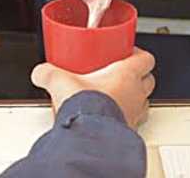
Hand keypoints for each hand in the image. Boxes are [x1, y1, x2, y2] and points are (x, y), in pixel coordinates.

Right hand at [31, 48, 155, 128]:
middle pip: (148, 80)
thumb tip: (41, 72)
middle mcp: (136, 94)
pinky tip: (109, 118)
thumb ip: (48, 73)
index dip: (138, 54)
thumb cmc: (87, 107)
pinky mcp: (128, 131)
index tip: (127, 53)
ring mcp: (134, 114)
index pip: (145, 58)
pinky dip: (124, 118)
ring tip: (116, 97)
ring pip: (143, 102)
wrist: (89, 136)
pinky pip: (133, 122)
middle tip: (120, 74)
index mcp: (126, 74)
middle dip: (137, 77)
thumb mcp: (60, 81)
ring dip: (134, 98)